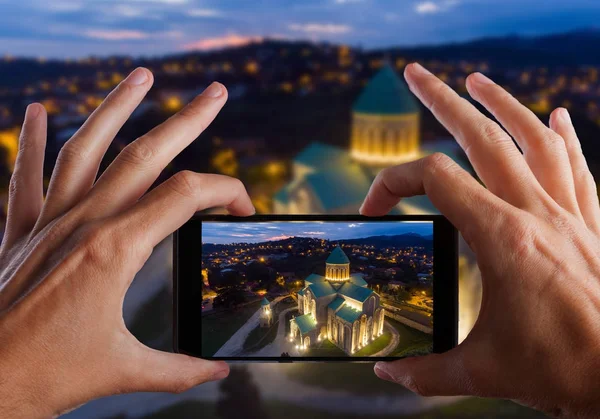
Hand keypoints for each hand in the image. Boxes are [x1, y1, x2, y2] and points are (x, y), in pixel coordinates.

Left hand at [0, 68, 254, 417]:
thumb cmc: (46, 376)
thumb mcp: (124, 372)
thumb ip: (179, 369)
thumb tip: (216, 374)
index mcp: (116, 250)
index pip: (187, 196)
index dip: (226, 192)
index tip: (244, 207)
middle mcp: (84, 223)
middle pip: (146, 155)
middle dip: (187, 121)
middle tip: (215, 94)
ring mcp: (49, 222)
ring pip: (87, 148)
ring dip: (116, 108)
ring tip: (142, 76)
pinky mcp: (21, 233)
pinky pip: (25, 176)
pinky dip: (31, 142)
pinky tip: (38, 112)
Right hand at [361, 63, 599, 417]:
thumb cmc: (564, 371)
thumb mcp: (483, 372)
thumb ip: (426, 372)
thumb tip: (388, 375)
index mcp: (501, 237)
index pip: (433, 179)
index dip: (390, 184)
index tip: (373, 208)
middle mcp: (535, 213)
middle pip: (481, 137)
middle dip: (442, 100)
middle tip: (415, 75)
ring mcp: (567, 215)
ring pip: (532, 139)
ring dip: (501, 104)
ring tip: (476, 81)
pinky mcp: (591, 226)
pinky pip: (575, 168)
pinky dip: (563, 138)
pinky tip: (555, 116)